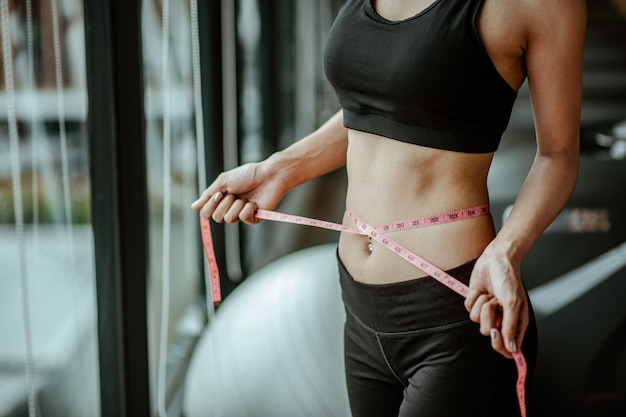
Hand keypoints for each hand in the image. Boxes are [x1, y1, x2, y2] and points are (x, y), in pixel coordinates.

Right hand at [191, 162, 285, 223]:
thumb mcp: (224, 181)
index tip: (219, 194)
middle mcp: (230, 209)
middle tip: (233, 194)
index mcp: (222, 200)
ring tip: (245, 198)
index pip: (207, 213)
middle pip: (216, 218)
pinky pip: (243, 218)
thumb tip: (194, 207)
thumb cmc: (248, 175)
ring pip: (229, 219)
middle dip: (223, 204)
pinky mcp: (254, 219)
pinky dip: (247, 209)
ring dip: (236, 205)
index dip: (210, 205)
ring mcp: (242, 214)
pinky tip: (254, 203)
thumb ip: (208, 194)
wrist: (269, 175)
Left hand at [464, 243, 528, 358]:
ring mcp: (488, 311)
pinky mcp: (476, 302)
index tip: (495, 333)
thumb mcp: (512, 303)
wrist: (495, 259)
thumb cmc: (509, 278)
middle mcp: (502, 319)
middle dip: (488, 316)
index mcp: (516, 322)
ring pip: (476, 321)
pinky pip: (468, 309)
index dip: (500, 345)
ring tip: (490, 295)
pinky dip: (474, 298)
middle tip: (494, 304)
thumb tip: (511, 348)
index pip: (509, 348)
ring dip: (481, 305)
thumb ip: (511, 326)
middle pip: (488, 333)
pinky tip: (482, 290)